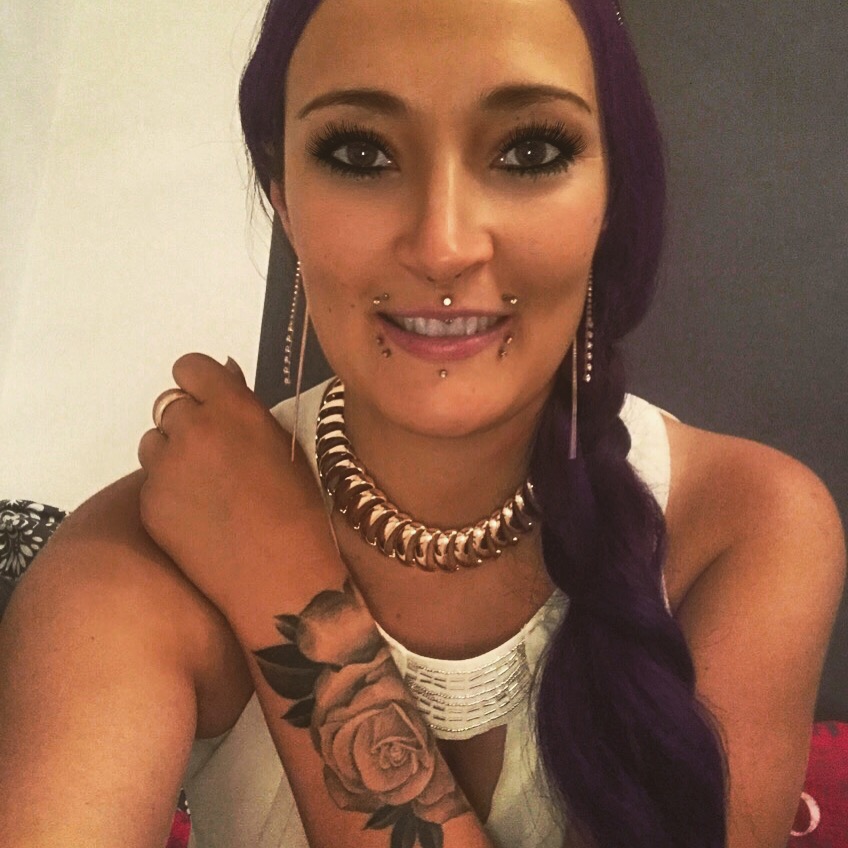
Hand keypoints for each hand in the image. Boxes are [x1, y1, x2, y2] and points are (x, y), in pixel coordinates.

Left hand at [137, 353, 326, 612]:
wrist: (280, 575)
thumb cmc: (299, 508)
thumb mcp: (284, 446)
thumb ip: (246, 409)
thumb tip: (224, 377)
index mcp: (232, 408)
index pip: (190, 368)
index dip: (199, 385)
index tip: (210, 402)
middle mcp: (192, 429)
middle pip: (169, 405)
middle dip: (189, 423)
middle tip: (215, 454)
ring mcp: (164, 468)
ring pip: (153, 442)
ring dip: (173, 454)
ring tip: (206, 486)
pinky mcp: (149, 503)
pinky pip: (151, 483)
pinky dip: (169, 491)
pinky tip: (199, 515)